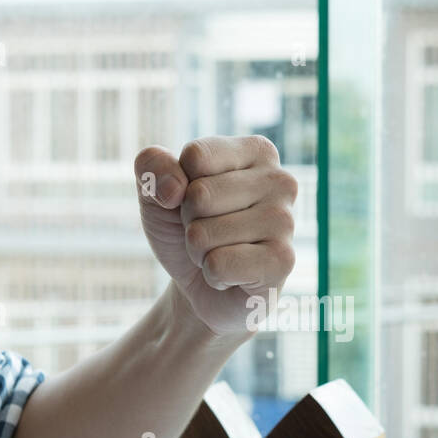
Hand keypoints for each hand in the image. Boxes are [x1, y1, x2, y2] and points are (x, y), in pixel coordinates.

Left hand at [133, 136, 297, 337]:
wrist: (200, 285)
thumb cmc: (186, 228)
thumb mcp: (157, 190)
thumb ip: (152, 166)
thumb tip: (174, 189)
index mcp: (256, 151)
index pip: (196, 156)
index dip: (180, 185)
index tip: (196, 201)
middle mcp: (280, 181)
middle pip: (199, 195)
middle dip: (189, 222)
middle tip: (207, 233)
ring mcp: (285, 221)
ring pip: (204, 234)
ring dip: (198, 251)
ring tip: (219, 253)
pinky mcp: (282, 261)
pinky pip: (218, 265)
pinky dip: (212, 276)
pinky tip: (231, 276)